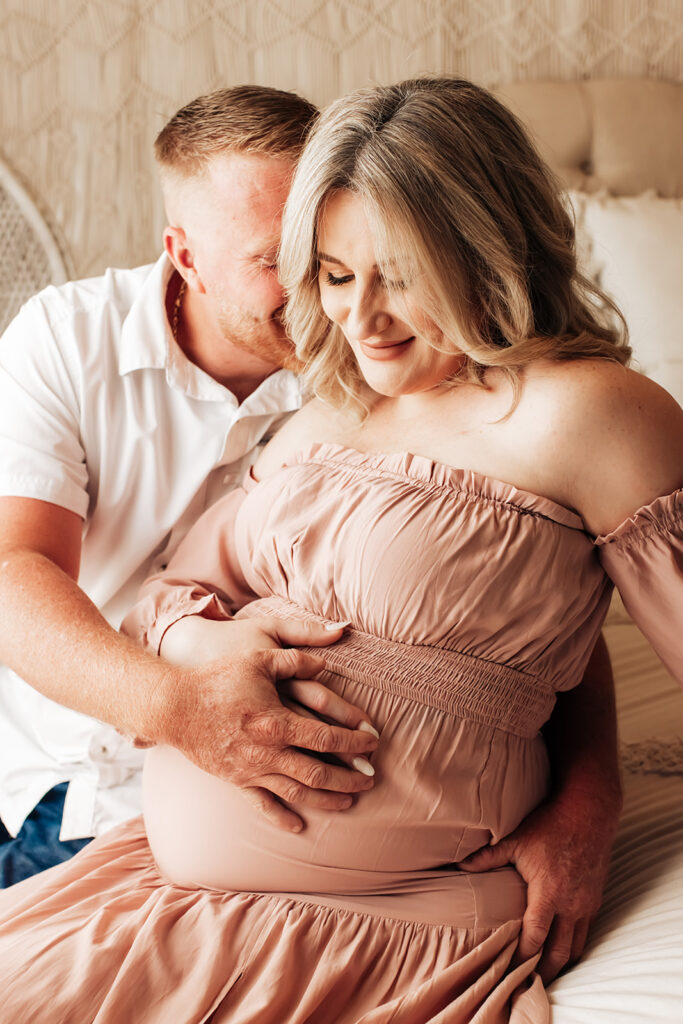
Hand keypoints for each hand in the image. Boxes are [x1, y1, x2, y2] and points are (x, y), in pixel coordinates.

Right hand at [147, 615, 379, 831]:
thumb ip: (296, 659)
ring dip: (326, 799)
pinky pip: (262, 804)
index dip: (353, 741)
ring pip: (297, 793)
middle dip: (349, 778)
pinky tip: (299, 826)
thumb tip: (326, 662)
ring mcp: (251, 770)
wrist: (174, 707)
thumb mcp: (259, 658)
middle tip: (371, 778)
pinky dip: (282, 817)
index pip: (326, 737)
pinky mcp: (236, 780)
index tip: (372, 741)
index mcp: (277, 722)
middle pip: (318, 773)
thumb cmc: (217, 678)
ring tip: (349, 801)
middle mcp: (267, 752)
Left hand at [457, 788, 619, 982]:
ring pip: (576, 946)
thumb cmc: (551, 826)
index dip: (522, 957)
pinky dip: (574, 943)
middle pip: (559, 953)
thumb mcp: (517, 841)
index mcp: (549, 895)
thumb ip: (488, 857)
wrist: (589, 813)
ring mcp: (587, 905)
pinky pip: (586, 931)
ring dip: (561, 960)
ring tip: (544, 970)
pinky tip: (563, 944)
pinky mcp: (596, 899)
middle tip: (528, 982)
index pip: (535, 938)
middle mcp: (571, 906)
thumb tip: (459, 865)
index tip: (509, 969)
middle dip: (544, 971)